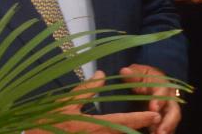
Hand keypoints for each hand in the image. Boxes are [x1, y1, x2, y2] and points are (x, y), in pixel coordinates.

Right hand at [29, 70, 160, 132]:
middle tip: (154, 124)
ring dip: (125, 133)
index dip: (140, 118)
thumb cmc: (46, 122)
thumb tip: (102, 74)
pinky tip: (116, 132)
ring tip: (137, 128)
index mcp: (91, 125)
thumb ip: (85, 90)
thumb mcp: (65, 104)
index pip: (121, 120)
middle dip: (137, 131)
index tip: (156, 116)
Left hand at [120, 64, 180, 133]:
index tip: (153, 107)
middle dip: (168, 122)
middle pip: (174, 112)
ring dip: (166, 131)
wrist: (150, 83)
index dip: (159, 100)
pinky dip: (161, 133)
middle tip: (161, 132)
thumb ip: (132, 74)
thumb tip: (124, 71)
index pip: (163, 92)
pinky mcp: (164, 122)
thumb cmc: (143, 77)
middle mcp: (169, 100)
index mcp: (162, 86)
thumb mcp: (137, 73)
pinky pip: (166, 129)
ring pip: (171, 124)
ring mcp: (168, 113)